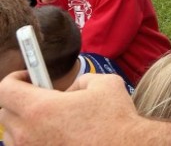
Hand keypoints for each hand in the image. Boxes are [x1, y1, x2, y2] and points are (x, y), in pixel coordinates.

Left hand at [0, 72, 139, 144]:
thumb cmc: (116, 120)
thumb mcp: (104, 84)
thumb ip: (80, 80)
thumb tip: (71, 90)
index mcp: (40, 108)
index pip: (5, 89)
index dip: (15, 78)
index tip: (30, 76)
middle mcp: (29, 133)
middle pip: (5, 113)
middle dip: (20, 102)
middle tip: (42, 98)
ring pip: (13, 136)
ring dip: (26, 124)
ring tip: (52, 121)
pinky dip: (36, 141)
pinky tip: (58, 137)